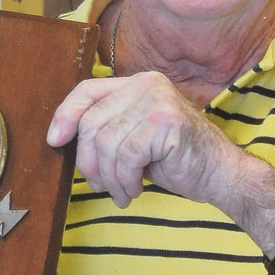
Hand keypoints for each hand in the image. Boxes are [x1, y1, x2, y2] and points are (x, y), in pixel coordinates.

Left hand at [46, 71, 237, 208]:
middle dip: (88, 162)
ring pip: (106, 144)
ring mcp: (157, 100)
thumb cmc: (175, 159)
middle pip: (91, 123)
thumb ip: (107, 128)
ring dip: (110, 178)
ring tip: (123, 191)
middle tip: (99, 185)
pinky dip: (126, 181)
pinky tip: (137, 190)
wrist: (219, 173)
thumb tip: (61, 137)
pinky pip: (126, 157)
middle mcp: (146, 84)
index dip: (65, 114)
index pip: (87, 90)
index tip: (54, 141)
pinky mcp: (165, 122)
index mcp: (137, 83)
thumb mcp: (133, 137)